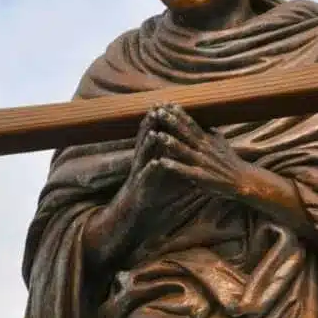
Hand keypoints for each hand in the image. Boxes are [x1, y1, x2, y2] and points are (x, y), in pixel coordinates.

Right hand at [81, 104, 249, 267]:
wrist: (133, 212)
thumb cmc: (150, 193)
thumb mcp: (161, 172)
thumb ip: (171, 159)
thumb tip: (184, 148)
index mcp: (149, 156)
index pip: (154, 132)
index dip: (160, 119)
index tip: (168, 105)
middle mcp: (142, 161)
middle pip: (146, 138)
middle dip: (151, 123)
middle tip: (157, 108)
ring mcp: (140, 173)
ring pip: (144, 155)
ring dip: (148, 144)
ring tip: (154, 132)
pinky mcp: (141, 188)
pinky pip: (146, 177)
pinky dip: (151, 170)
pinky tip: (156, 164)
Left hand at [130, 103, 249, 200]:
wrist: (243, 180)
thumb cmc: (229, 161)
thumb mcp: (220, 142)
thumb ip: (209, 131)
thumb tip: (202, 119)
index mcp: (207, 139)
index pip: (191, 122)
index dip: (178, 113)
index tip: (166, 103)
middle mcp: (204, 148)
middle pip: (186, 132)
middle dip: (171, 121)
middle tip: (158, 111)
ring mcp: (202, 162)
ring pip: (184, 150)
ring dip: (170, 142)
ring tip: (157, 134)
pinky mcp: (201, 176)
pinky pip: (185, 170)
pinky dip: (174, 166)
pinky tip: (162, 162)